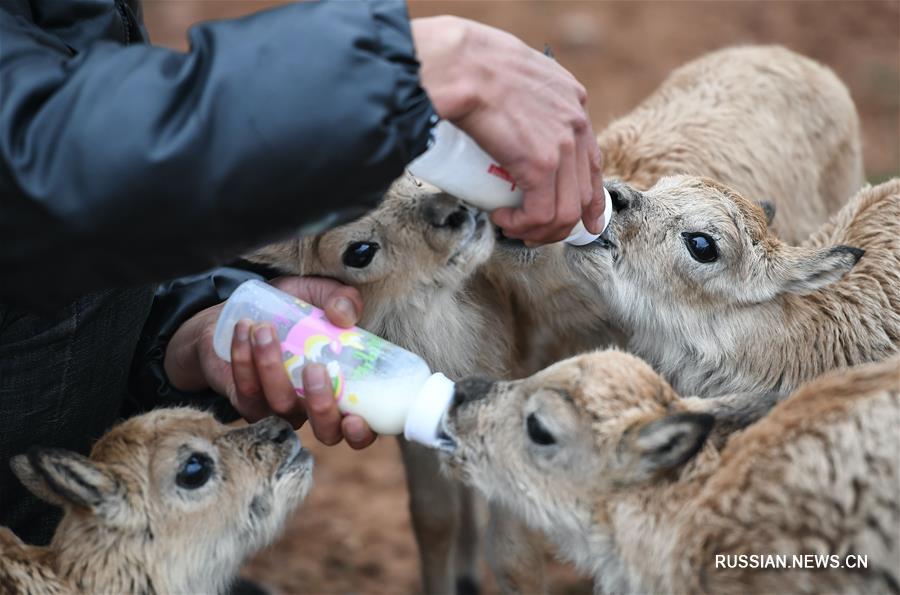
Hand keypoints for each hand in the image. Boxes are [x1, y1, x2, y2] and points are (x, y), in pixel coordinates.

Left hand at [164, 276, 375, 448]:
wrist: (241, 313)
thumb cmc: (292, 310)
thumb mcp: (320, 296)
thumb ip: (341, 299)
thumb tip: (343, 314)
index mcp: (342, 390)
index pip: (359, 429)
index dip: (361, 434)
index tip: (354, 419)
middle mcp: (314, 408)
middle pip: (325, 432)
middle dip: (321, 406)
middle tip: (314, 368)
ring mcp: (281, 409)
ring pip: (281, 406)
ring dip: (272, 368)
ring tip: (264, 330)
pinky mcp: (248, 403)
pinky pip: (247, 391)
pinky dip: (243, 360)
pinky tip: (244, 331)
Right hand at [412, 16, 604, 244]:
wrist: (461, 65)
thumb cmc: (472, 63)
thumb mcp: (518, 71)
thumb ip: (525, 95)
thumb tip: (510, 119)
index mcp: (574, 102)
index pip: (592, 163)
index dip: (588, 200)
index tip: (583, 221)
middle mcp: (577, 124)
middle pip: (582, 195)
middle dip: (557, 225)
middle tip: (528, 231)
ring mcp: (562, 146)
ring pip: (564, 212)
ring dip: (538, 230)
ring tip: (511, 226)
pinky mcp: (541, 164)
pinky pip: (540, 213)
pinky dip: (522, 225)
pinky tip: (503, 219)